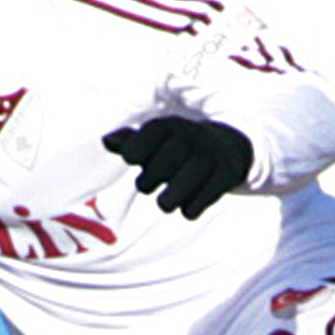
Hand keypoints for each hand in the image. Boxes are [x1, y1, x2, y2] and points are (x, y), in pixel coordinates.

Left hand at [104, 116, 252, 219]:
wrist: (227, 148)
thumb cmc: (177, 148)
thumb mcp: (155, 141)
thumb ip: (129, 142)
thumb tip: (107, 141)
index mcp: (170, 126)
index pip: (152, 133)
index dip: (136, 148)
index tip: (130, 159)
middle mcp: (192, 137)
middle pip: (169, 158)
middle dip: (151, 177)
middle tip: (145, 185)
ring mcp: (211, 156)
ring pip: (188, 181)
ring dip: (169, 198)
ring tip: (165, 201)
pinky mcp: (227, 175)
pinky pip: (204, 200)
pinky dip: (191, 208)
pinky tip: (189, 203)